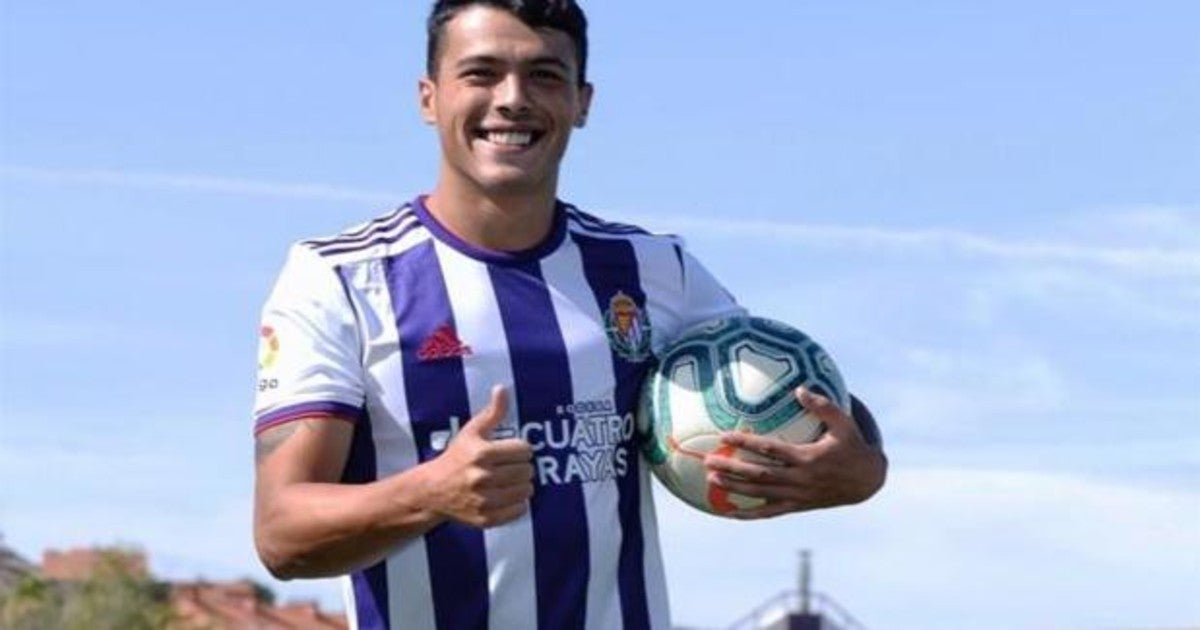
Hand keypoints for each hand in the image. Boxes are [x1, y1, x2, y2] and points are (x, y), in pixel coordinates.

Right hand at [426, 386, 533, 527]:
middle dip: (522, 467)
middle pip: (527, 470)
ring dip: (522, 485)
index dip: (520, 449)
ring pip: (526, 490)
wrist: (432, 492)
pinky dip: (518, 504)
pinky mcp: (486, 518)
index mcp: (482, 454)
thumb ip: (492, 412)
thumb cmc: (456, 458)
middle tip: (511, 467)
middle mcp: (483, 477)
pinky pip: (519, 510)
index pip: (524, 450)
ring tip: (510, 481)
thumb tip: (503, 389)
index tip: (512, 451)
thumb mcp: (471, 432)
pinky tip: (507, 496)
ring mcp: (484, 500)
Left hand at [703, 387, 886, 518]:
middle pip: (760, 475)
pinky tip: (730, 514)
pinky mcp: (799, 507)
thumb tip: (799, 388)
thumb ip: (822, 406)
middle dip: (732, 469)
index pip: (771, 450)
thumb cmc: (852, 447)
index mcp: (809, 457)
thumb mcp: (844, 423)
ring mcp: (798, 495)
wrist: (867, 481)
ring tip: (712, 481)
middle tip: (708, 461)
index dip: (747, 444)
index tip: (725, 436)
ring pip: (762, 494)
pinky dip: (750, 514)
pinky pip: (771, 512)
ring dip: (735, 489)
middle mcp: (801, 479)